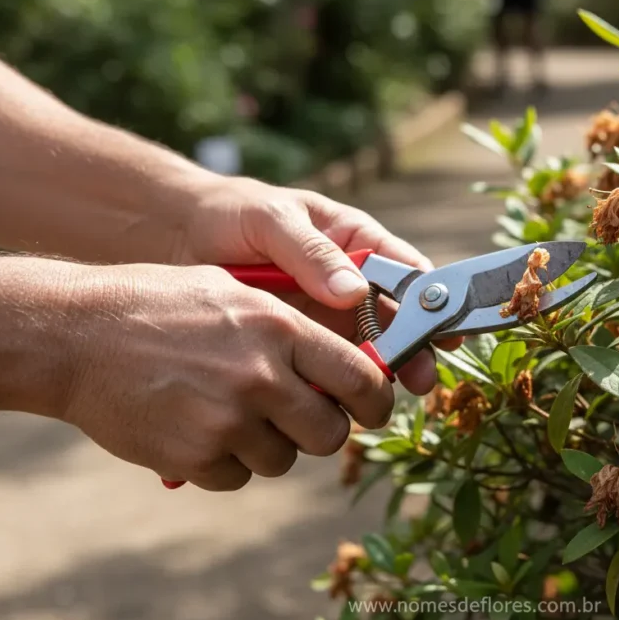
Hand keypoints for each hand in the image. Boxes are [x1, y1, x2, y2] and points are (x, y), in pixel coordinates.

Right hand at [58, 263, 393, 490]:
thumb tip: (350, 367)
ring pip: (283, 460)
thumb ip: (294, 329)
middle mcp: (261, 377)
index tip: (372, 409)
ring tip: (232, 412)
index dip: (376, 401)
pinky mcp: (193, 457)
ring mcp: (226, 422)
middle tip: (302, 419)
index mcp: (280, 329)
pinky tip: (198, 428)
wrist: (75, 335)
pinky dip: (225, 462)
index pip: (362, 380)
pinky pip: (237, 477)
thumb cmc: (159, 305)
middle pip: (331, 434)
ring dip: (269, 446)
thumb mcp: (235, 292)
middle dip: (323, 431)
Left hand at [176, 177, 459, 395]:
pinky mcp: (299, 345)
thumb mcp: (271, 220)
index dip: (432, 302)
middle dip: (412, 351)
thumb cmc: (230, 213)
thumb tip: (356, 292)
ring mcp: (327, 317)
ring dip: (375, 376)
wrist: (173, 237)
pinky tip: (333, 405)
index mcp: (357, 243)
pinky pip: (326, 369)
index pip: (407, 272)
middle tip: (420, 380)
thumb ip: (310, 253)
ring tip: (378, 400)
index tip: (445, 331)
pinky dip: (333, 388)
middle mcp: (351, 283)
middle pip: (397, 321)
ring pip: (366, 351)